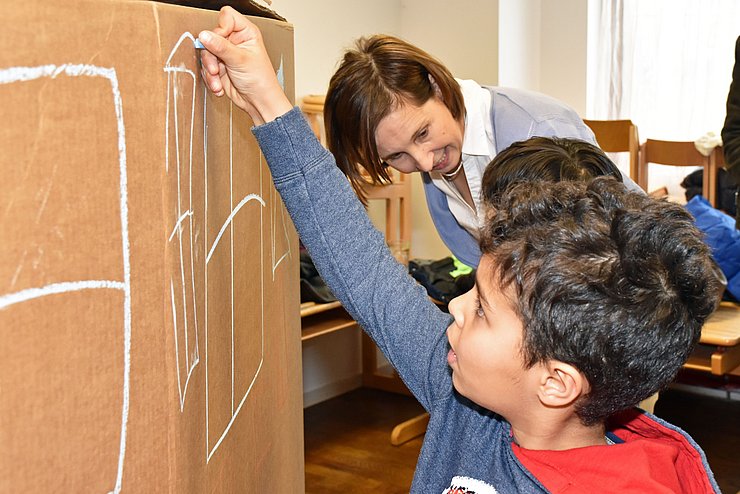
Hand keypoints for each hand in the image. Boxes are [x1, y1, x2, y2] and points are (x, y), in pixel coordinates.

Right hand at [198, 6, 291, 124]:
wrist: (259, 102)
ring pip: (206, 53)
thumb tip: (204, 35)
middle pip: (211, 37)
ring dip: (210, 70)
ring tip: (218, 81)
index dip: (221, 28)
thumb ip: (220, 47)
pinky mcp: (220, 67)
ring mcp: (226, 54)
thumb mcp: (240, 60)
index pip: (226, 17)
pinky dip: (210, 79)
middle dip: (211, 56)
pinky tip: (219, 86)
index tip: (221, 43)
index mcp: (246, 33)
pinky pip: (206, 68)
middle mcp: (235, 41)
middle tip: (216, 69)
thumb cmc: (260, 80)